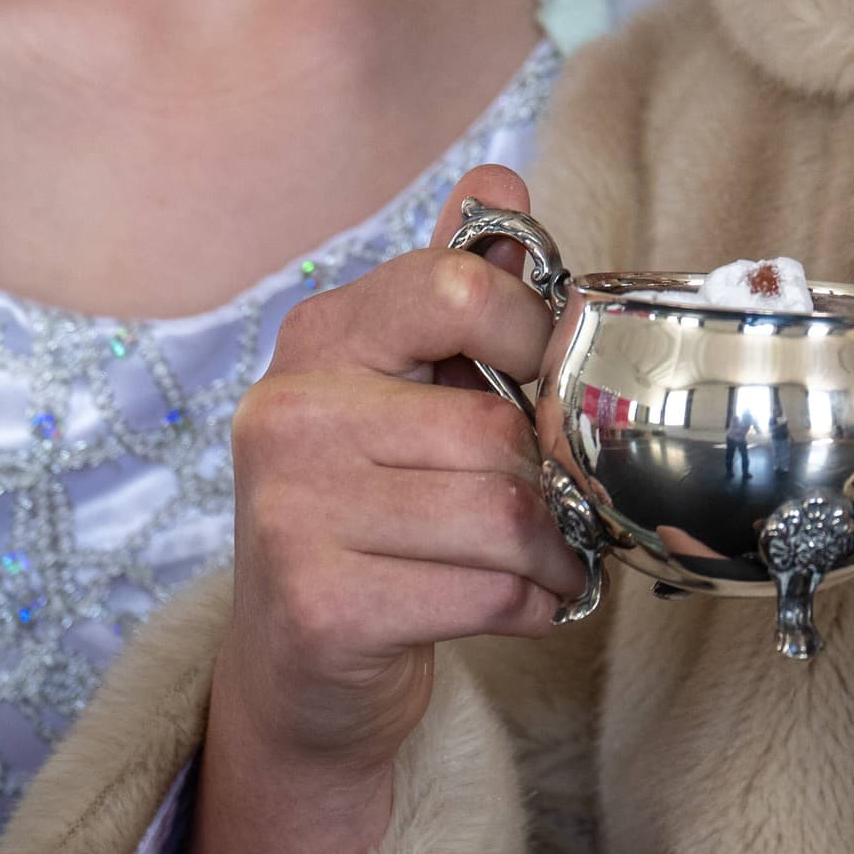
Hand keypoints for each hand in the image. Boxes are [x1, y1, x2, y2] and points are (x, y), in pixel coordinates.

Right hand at [180, 162, 579, 853]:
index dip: (537, 336)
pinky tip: (519, 606)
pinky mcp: (320, 607)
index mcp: (319, 338)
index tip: (549, 382)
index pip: (457, 287)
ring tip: (549, 561)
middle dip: (554, 479)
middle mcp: (289, 414)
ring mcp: (292, 512)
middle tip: (563, 503)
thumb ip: (453, 291)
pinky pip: (486, 592)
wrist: (296, 671)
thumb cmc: (369, 514)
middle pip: (496, 428)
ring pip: (503, 515)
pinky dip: (531, 607)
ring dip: (555, 552)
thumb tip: (498, 183)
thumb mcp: (404, 391)